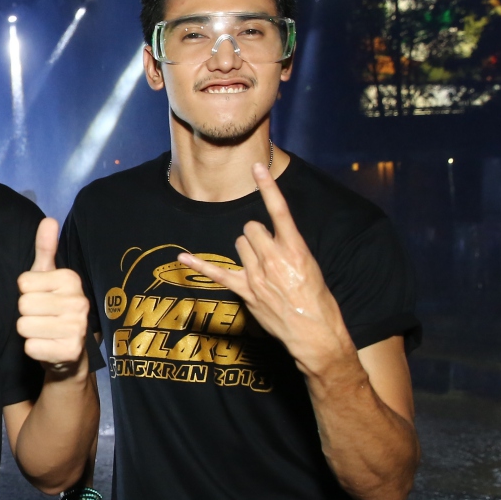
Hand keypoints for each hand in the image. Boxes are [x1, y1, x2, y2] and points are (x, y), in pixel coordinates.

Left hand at [17, 218, 90, 376]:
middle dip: (26, 314)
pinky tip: (47, 347)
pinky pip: (30, 347)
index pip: (23, 282)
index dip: (26, 293)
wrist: (68, 354)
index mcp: (71, 279)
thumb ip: (45, 249)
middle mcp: (79, 302)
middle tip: (42, 318)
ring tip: (44, 332)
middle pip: (23, 304)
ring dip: (29, 332)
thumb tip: (49, 220)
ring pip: (24, 325)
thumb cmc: (53, 309)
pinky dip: (33, 350)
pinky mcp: (69, 351)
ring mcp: (77, 328)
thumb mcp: (47, 277)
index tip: (41, 298)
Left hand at [178, 163, 351, 373]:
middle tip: (268, 252)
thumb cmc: (318, 300)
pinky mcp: (246, 291)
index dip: (268, 186)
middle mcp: (273, 258)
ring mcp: (257, 275)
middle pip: (250, 228)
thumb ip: (291, 248)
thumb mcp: (312, 266)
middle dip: (257, 235)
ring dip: (246, 249)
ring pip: (239, 244)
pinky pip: (217, 273)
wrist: (315, 332)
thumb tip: (276, 240)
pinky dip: (199, 264)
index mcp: (295, 248)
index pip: (279, 210)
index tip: (257, 167)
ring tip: (261, 266)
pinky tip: (182, 258)